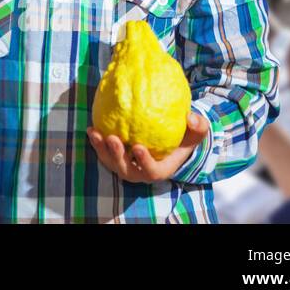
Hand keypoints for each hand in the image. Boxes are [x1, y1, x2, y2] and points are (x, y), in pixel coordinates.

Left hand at [86, 111, 209, 182]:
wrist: (168, 139)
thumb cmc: (183, 136)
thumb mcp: (195, 132)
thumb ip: (198, 126)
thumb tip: (191, 118)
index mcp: (160, 169)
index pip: (152, 171)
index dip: (144, 162)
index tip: (138, 147)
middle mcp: (141, 171)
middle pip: (126, 170)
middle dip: (118, 156)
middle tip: (113, 139)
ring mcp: (125, 165)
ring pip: (111, 162)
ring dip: (101, 149)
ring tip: (96, 133)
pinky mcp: (114, 156)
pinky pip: (103, 152)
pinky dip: (96, 142)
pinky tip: (92, 128)